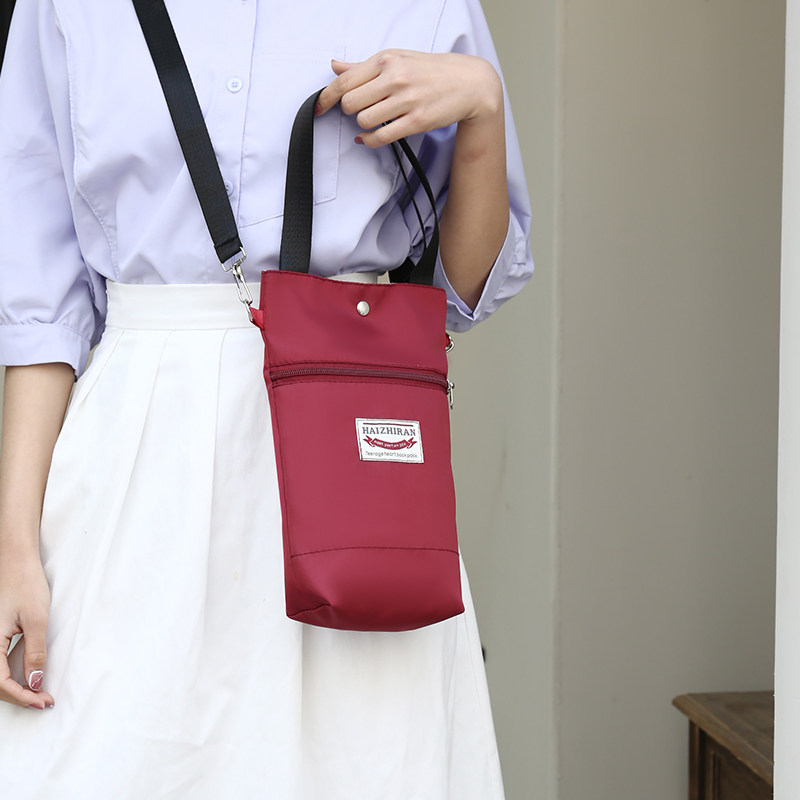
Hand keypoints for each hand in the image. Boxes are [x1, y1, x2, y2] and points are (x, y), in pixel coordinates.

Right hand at [0, 549, 53, 708]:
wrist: (16, 560)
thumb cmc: (26, 583)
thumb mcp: (36, 619)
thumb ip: (34, 652)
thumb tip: (35, 682)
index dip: (21, 696)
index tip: (42, 701)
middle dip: (18, 696)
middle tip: (44, 701)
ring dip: (14, 688)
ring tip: (38, 693)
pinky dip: (10, 675)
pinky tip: (27, 677)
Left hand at [316, 49, 502, 147]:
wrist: (469, 83)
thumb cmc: (430, 71)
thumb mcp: (397, 59)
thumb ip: (363, 67)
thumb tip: (335, 66)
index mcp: (387, 60)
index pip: (345, 81)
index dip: (326, 98)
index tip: (318, 108)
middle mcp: (395, 78)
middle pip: (350, 103)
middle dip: (350, 111)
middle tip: (361, 109)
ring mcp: (406, 101)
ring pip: (363, 120)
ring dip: (364, 124)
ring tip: (375, 119)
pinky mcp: (416, 122)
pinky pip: (380, 137)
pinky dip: (370, 140)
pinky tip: (371, 137)